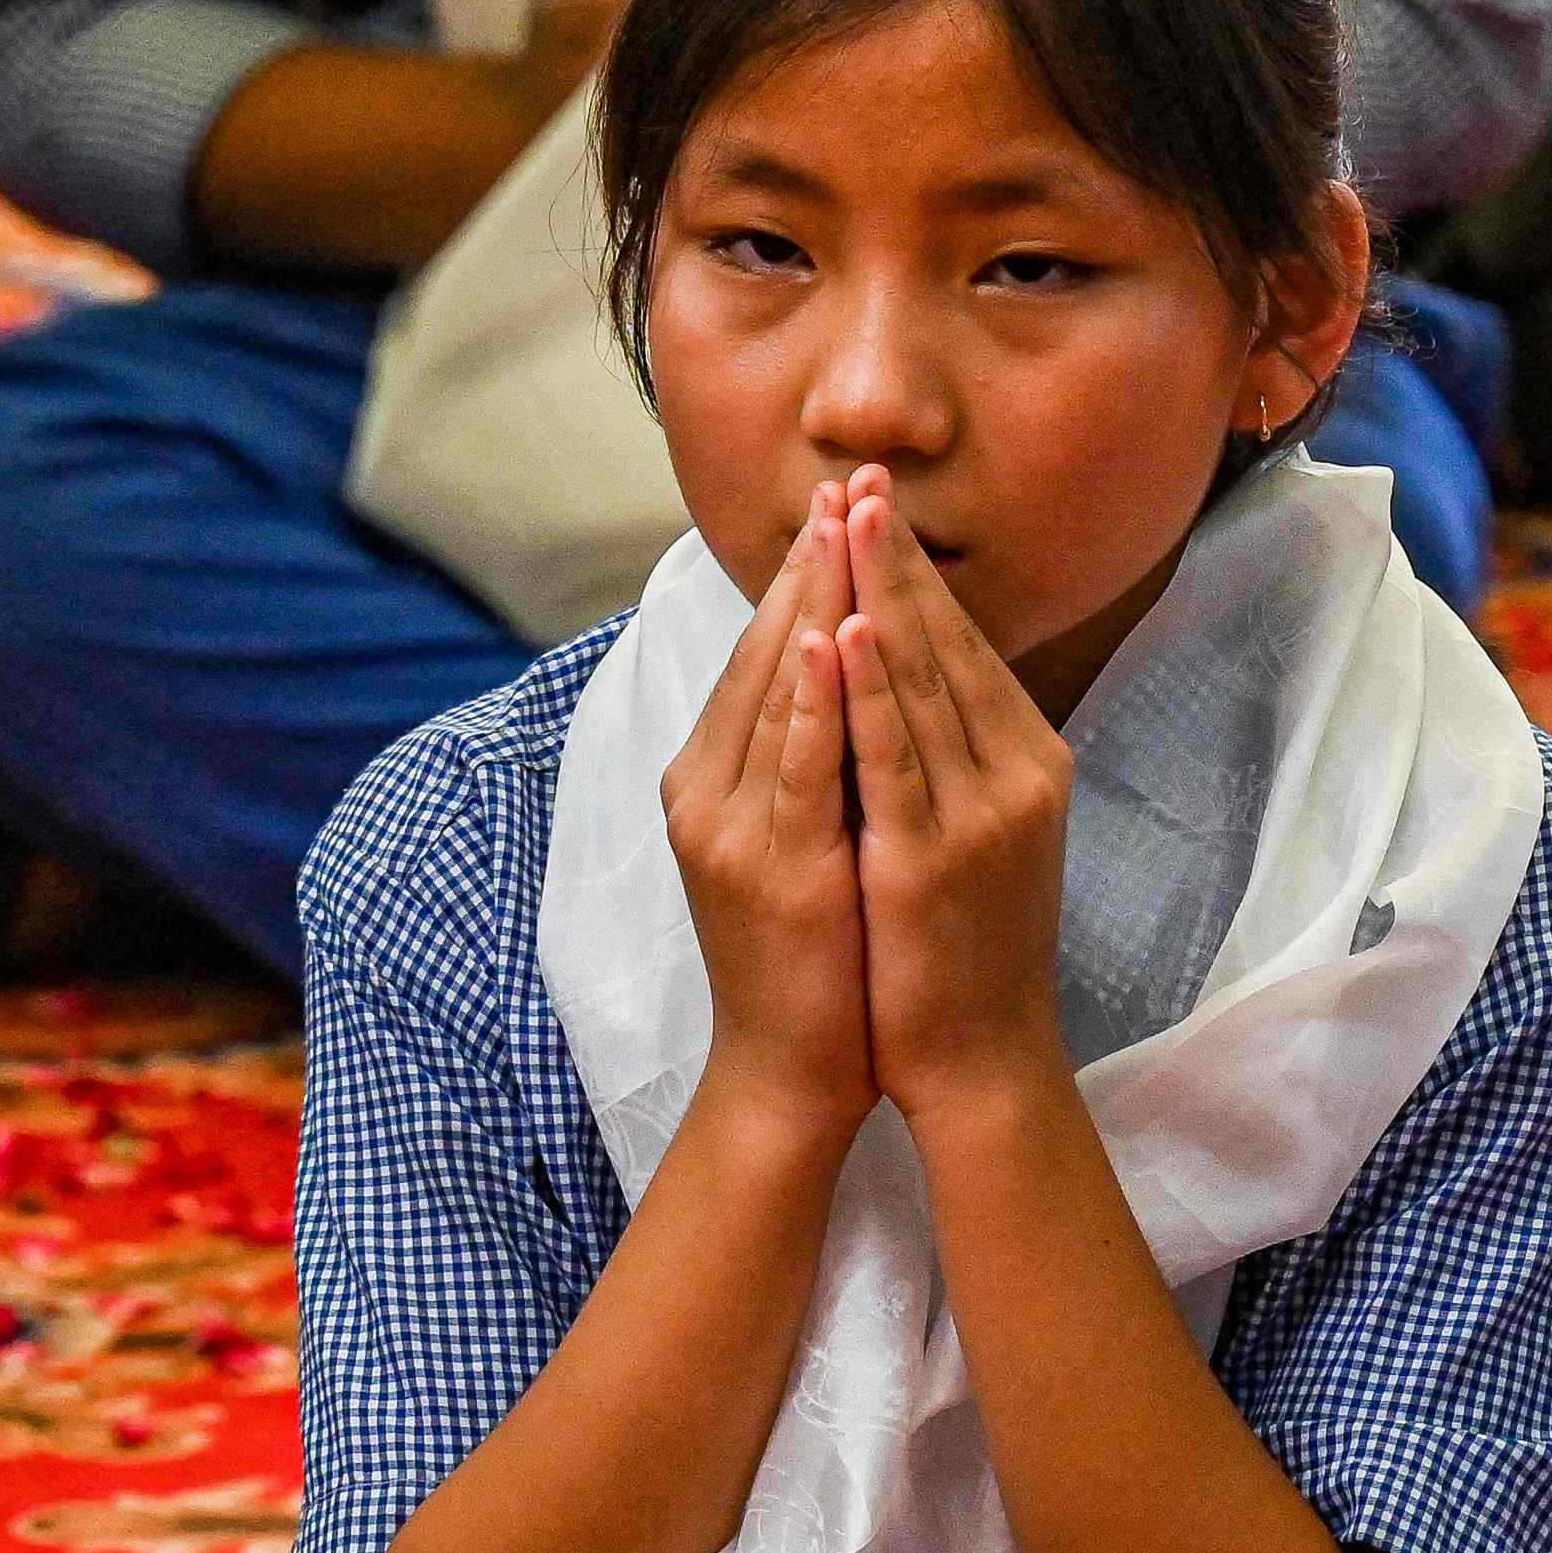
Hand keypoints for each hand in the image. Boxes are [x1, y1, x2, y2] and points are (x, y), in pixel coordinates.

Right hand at [659, 488, 878, 1157]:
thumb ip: (801, 761)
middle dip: (811, 566)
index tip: (842, 507)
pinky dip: (811, 696)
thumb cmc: (811, 958)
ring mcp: (729, 825)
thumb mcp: (796, 840)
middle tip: (847, 484)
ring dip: (811, 604)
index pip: (758, 654)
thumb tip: (845, 678)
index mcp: (708, 777)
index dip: (802, 577)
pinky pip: (794, 763)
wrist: (791, 1068)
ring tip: (843, 530)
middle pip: (761, 654)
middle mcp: (704, 788)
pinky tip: (832, 637)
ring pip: (773, 693)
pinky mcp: (769, 862)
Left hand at [833, 479, 1074, 1119]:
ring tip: (843, 520)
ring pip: (918, 682)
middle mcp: (1016, 772)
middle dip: (891, 554)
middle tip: (854, 473)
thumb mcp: (976, 823)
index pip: (960, 640)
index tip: (869, 496)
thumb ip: (954, 745)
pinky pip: (892, 757)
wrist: (980, 1054)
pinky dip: (866, 691)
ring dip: (876, 593)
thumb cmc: (963, 941)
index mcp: (1027, 757)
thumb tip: (908, 662)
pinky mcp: (932, 857)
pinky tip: (838, 633)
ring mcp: (979, 814)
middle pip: (942, 642)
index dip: (910, 566)